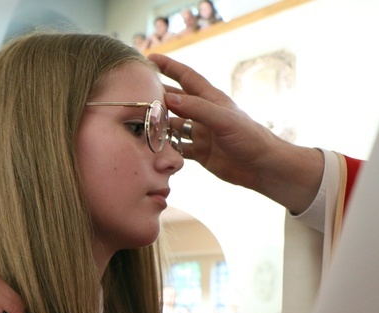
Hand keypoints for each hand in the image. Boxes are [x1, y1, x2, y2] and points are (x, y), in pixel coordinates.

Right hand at [148, 53, 323, 214]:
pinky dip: (165, 147)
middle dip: (157, 95)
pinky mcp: (200, 152)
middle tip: (136, 92)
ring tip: (138, 122)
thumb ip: (197, 109)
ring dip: (158, 123)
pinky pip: (177, 147)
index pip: (186, 77)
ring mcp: (201, 133)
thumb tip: (169, 99)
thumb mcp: (223, 120)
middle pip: (175, 101)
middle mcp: (204, 114)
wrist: (263, 167)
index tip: (150, 59)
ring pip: (173, 125)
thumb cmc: (249, 138)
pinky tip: (152, 147)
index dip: (169, 67)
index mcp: (211, 99)